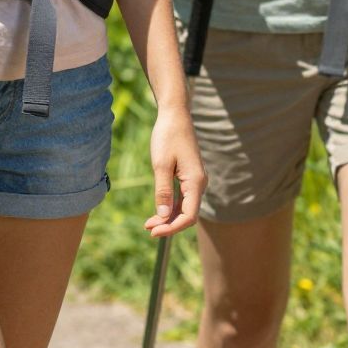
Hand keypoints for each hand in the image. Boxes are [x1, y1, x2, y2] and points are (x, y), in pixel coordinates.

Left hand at [145, 106, 204, 239]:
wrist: (175, 115)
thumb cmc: (168, 137)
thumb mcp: (161, 165)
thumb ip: (163, 192)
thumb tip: (164, 217)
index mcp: (196, 181)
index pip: (189, 215)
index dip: (172, 228)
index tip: (153, 232)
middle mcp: (199, 183)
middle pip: (187, 214)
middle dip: (169, 225)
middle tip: (147, 228)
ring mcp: (195, 180)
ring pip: (185, 207)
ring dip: (168, 218)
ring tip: (148, 223)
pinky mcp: (189, 177)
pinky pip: (182, 198)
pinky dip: (170, 207)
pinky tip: (157, 212)